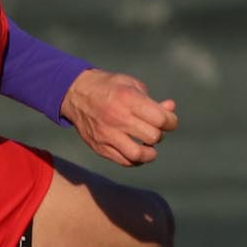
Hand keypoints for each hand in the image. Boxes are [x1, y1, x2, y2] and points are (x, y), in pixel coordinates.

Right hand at [61, 68, 178, 167]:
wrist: (75, 93)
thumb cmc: (107, 87)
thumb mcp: (131, 84)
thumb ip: (152, 100)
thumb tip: (170, 108)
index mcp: (127, 98)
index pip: (161, 119)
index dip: (171, 121)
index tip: (169, 121)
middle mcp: (117, 117)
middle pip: (152, 136)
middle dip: (159, 134)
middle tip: (155, 129)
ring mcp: (107, 134)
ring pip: (138, 154)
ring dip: (150, 153)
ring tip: (149, 147)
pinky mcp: (99, 147)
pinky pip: (123, 161)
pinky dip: (135, 160)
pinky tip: (137, 152)